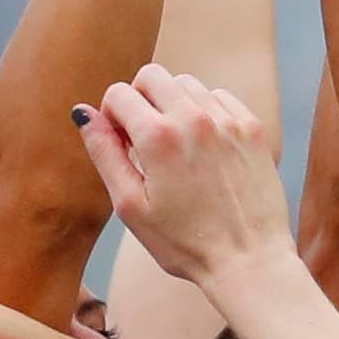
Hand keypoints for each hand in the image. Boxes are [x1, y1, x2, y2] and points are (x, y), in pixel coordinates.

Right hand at [82, 63, 295, 286]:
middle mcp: (195, 119)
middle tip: (144, 138)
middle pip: (153, 76)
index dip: (112, 116)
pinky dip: (207, 111)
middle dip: (140, 99)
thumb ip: (104, 152)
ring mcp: (229, 122)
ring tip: (176, 144)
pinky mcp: (254, 130)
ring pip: (188, 84)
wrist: (249, 261)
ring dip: (174, 103)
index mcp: (158, 137)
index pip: (119, 93)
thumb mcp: (129, 205)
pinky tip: (205, 145)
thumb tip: (84, 113)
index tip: (122, 143)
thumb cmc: (184, 243)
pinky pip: (221, 98)